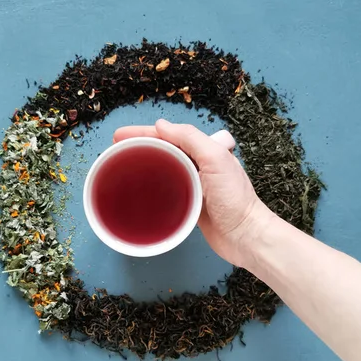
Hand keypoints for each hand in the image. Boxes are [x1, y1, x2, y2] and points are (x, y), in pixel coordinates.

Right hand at [113, 119, 272, 267]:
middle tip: (115, 149)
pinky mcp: (190, 204)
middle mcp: (200, 165)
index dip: (143, 133)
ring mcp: (194, 185)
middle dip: (139, 147)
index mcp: (205, 150)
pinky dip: (152, 187)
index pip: (168, 135)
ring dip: (144, 165)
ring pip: (163, 169)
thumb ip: (190, 138)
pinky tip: (140, 191)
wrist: (245, 235)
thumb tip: (161, 125)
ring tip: (122, 166)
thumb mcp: (215, 159)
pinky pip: (167, 190)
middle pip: (163, 150)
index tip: (120, 135)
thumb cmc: (234, 198)